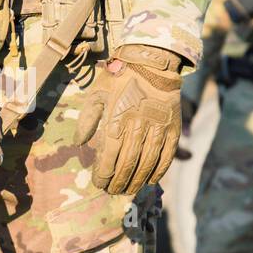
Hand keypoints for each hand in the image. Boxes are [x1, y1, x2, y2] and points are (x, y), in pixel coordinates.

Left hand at [74, 44, 183, 194]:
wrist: (152, 61)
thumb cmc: (120, 77)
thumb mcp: (97, 94)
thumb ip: (87, 119)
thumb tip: (79, 143)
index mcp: (116, 120)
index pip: (108, 157)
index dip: (102, 175)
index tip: (98, 183)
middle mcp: (137, 127)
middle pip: (127, 165)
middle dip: (118, 182)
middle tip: (112, 191)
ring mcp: (157, 129)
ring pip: (147, 164)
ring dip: (137, 181)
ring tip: (129, 190)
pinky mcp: (173, 129)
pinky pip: (166, 156)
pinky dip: (158, 171)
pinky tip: (150, 180)